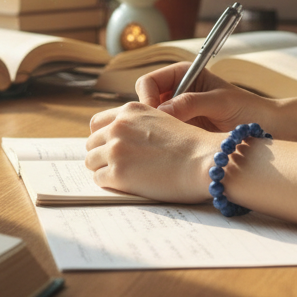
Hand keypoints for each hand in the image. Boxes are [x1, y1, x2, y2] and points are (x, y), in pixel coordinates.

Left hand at [86, 101, 217, 202]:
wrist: (205, 161)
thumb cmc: (192, 147)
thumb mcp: (163, 121)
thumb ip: (140, 125)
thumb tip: (125, 140)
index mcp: (130, 111)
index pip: (98, 123)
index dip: (103, 137)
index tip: (110, 148)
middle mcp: (118, 126)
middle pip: (91, 142)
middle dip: (100, 154)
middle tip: (114, 166)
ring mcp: (115, 149)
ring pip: (90, 161)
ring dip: (103, 169)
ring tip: (121, 177)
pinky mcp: (117, 173)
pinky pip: (99, 179)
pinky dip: (109, 184)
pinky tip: (126, 185)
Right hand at [135, 62, 276, 132]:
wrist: (267, 128)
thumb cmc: (247, 108)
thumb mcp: (219, 102)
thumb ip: (191, 103)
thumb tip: (162, 111)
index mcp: (182, 74)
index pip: (149, 82)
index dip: (147, 98)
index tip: (155, 115)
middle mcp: (176, 92)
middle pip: (145, 102)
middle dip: (148, 116)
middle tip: (158, 132)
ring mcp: (177, 113)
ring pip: (151, 121)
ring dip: (155, 131)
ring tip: (166, 143)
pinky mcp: (181, 131)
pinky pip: (163, 135)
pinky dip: (163, 142)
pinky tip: (172, 150)